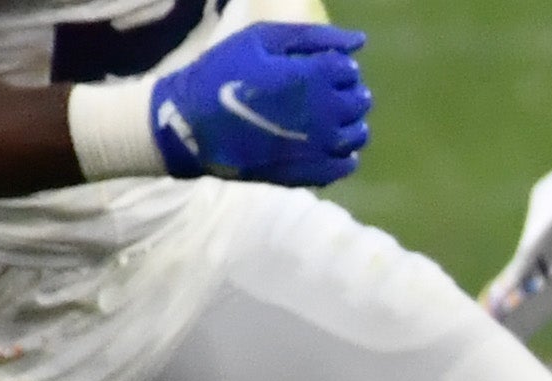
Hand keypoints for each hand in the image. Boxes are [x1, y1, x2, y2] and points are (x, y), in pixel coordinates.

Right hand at [147, 24, 370, 185]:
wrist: (192, 125)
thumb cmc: (223, 73)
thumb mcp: (261, 39)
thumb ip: (314, 37)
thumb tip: (359, 41)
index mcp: (315, 77)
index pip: (348, 69)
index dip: (329, 65)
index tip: (305, 68)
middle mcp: (328, 113)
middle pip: (359, 100)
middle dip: (340, 91)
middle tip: (308, 92)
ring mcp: (323, 147)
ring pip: (358, 133)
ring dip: (344, 122)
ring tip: (314, 117)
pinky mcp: (314, 174)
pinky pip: (347, 164)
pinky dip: (340, 153)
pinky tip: (317, 143)